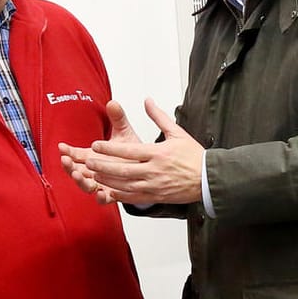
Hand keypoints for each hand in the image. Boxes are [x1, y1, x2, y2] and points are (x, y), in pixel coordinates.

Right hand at [58, 100, 140, 204]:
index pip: (75, 154)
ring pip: (86, 185)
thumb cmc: (132, 152)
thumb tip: (113, 103)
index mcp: (93, 156)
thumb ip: (117, 119)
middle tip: (66, 161)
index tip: (61, 146)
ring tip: (78, 175)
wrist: (146, 169)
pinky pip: (104, 198)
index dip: (67, 151)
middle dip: (68, 167)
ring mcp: (101, 183)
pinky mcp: (112, 194)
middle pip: (75, 170)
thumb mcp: (124, 133)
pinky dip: (101, 197)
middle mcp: (94, 171)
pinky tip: (102, 193)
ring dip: (80, 181)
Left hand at [86, 98, 203, 204]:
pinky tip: (109, 191)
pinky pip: (135, 197)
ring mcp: (155, 185)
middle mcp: (154, 170)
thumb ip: (159, 117)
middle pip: (122, 169)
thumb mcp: (177, 132)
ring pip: (125, 185)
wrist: (210, 179)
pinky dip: (120, 195)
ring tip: (93, 175)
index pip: (128, 151)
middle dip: (103, 166)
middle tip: (87, 162)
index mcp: (158, 153)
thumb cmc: (194, 156)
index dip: (109, 149)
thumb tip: (147, 100)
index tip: (95, 145)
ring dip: (108, 180)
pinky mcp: (157, 196)